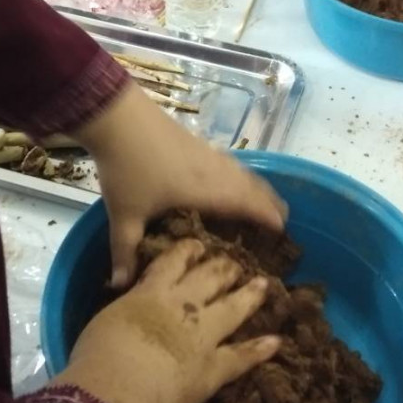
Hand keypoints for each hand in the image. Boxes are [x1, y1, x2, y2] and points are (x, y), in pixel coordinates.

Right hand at [63, 239, 278, 402]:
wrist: (119, 390)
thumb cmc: (96, 357)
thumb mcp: (101, 325)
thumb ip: (119, 316)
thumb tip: (119, 320)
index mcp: (148, 294)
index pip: (171, 264)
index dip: (187, 252)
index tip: (198, 244)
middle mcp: (180, 308)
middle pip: (207, 279)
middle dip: (223, 268)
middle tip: (236, 260)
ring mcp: (202, 336)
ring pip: (231, 309)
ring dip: (248, 296)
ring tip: (264, 285)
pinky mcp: (214, 369)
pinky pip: (241, 357)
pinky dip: (259, 350)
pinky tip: (276, 342)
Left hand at [73, 84, 286, 287]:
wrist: (118, 116)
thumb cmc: (127, 168)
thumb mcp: (124, 216)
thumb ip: (125, 252)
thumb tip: (119, 287)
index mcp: (205, 191)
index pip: (248, 205)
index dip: (268, 218)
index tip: (283, 232)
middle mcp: (214, 171)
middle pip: (253, 187)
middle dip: (271, 204)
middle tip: (282, 222)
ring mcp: (207, 153)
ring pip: (243, 172)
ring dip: (258, 187)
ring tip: (266, 201)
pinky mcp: (197, 142)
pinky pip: (230, 163)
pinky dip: (241, 175)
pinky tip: (231, 179)